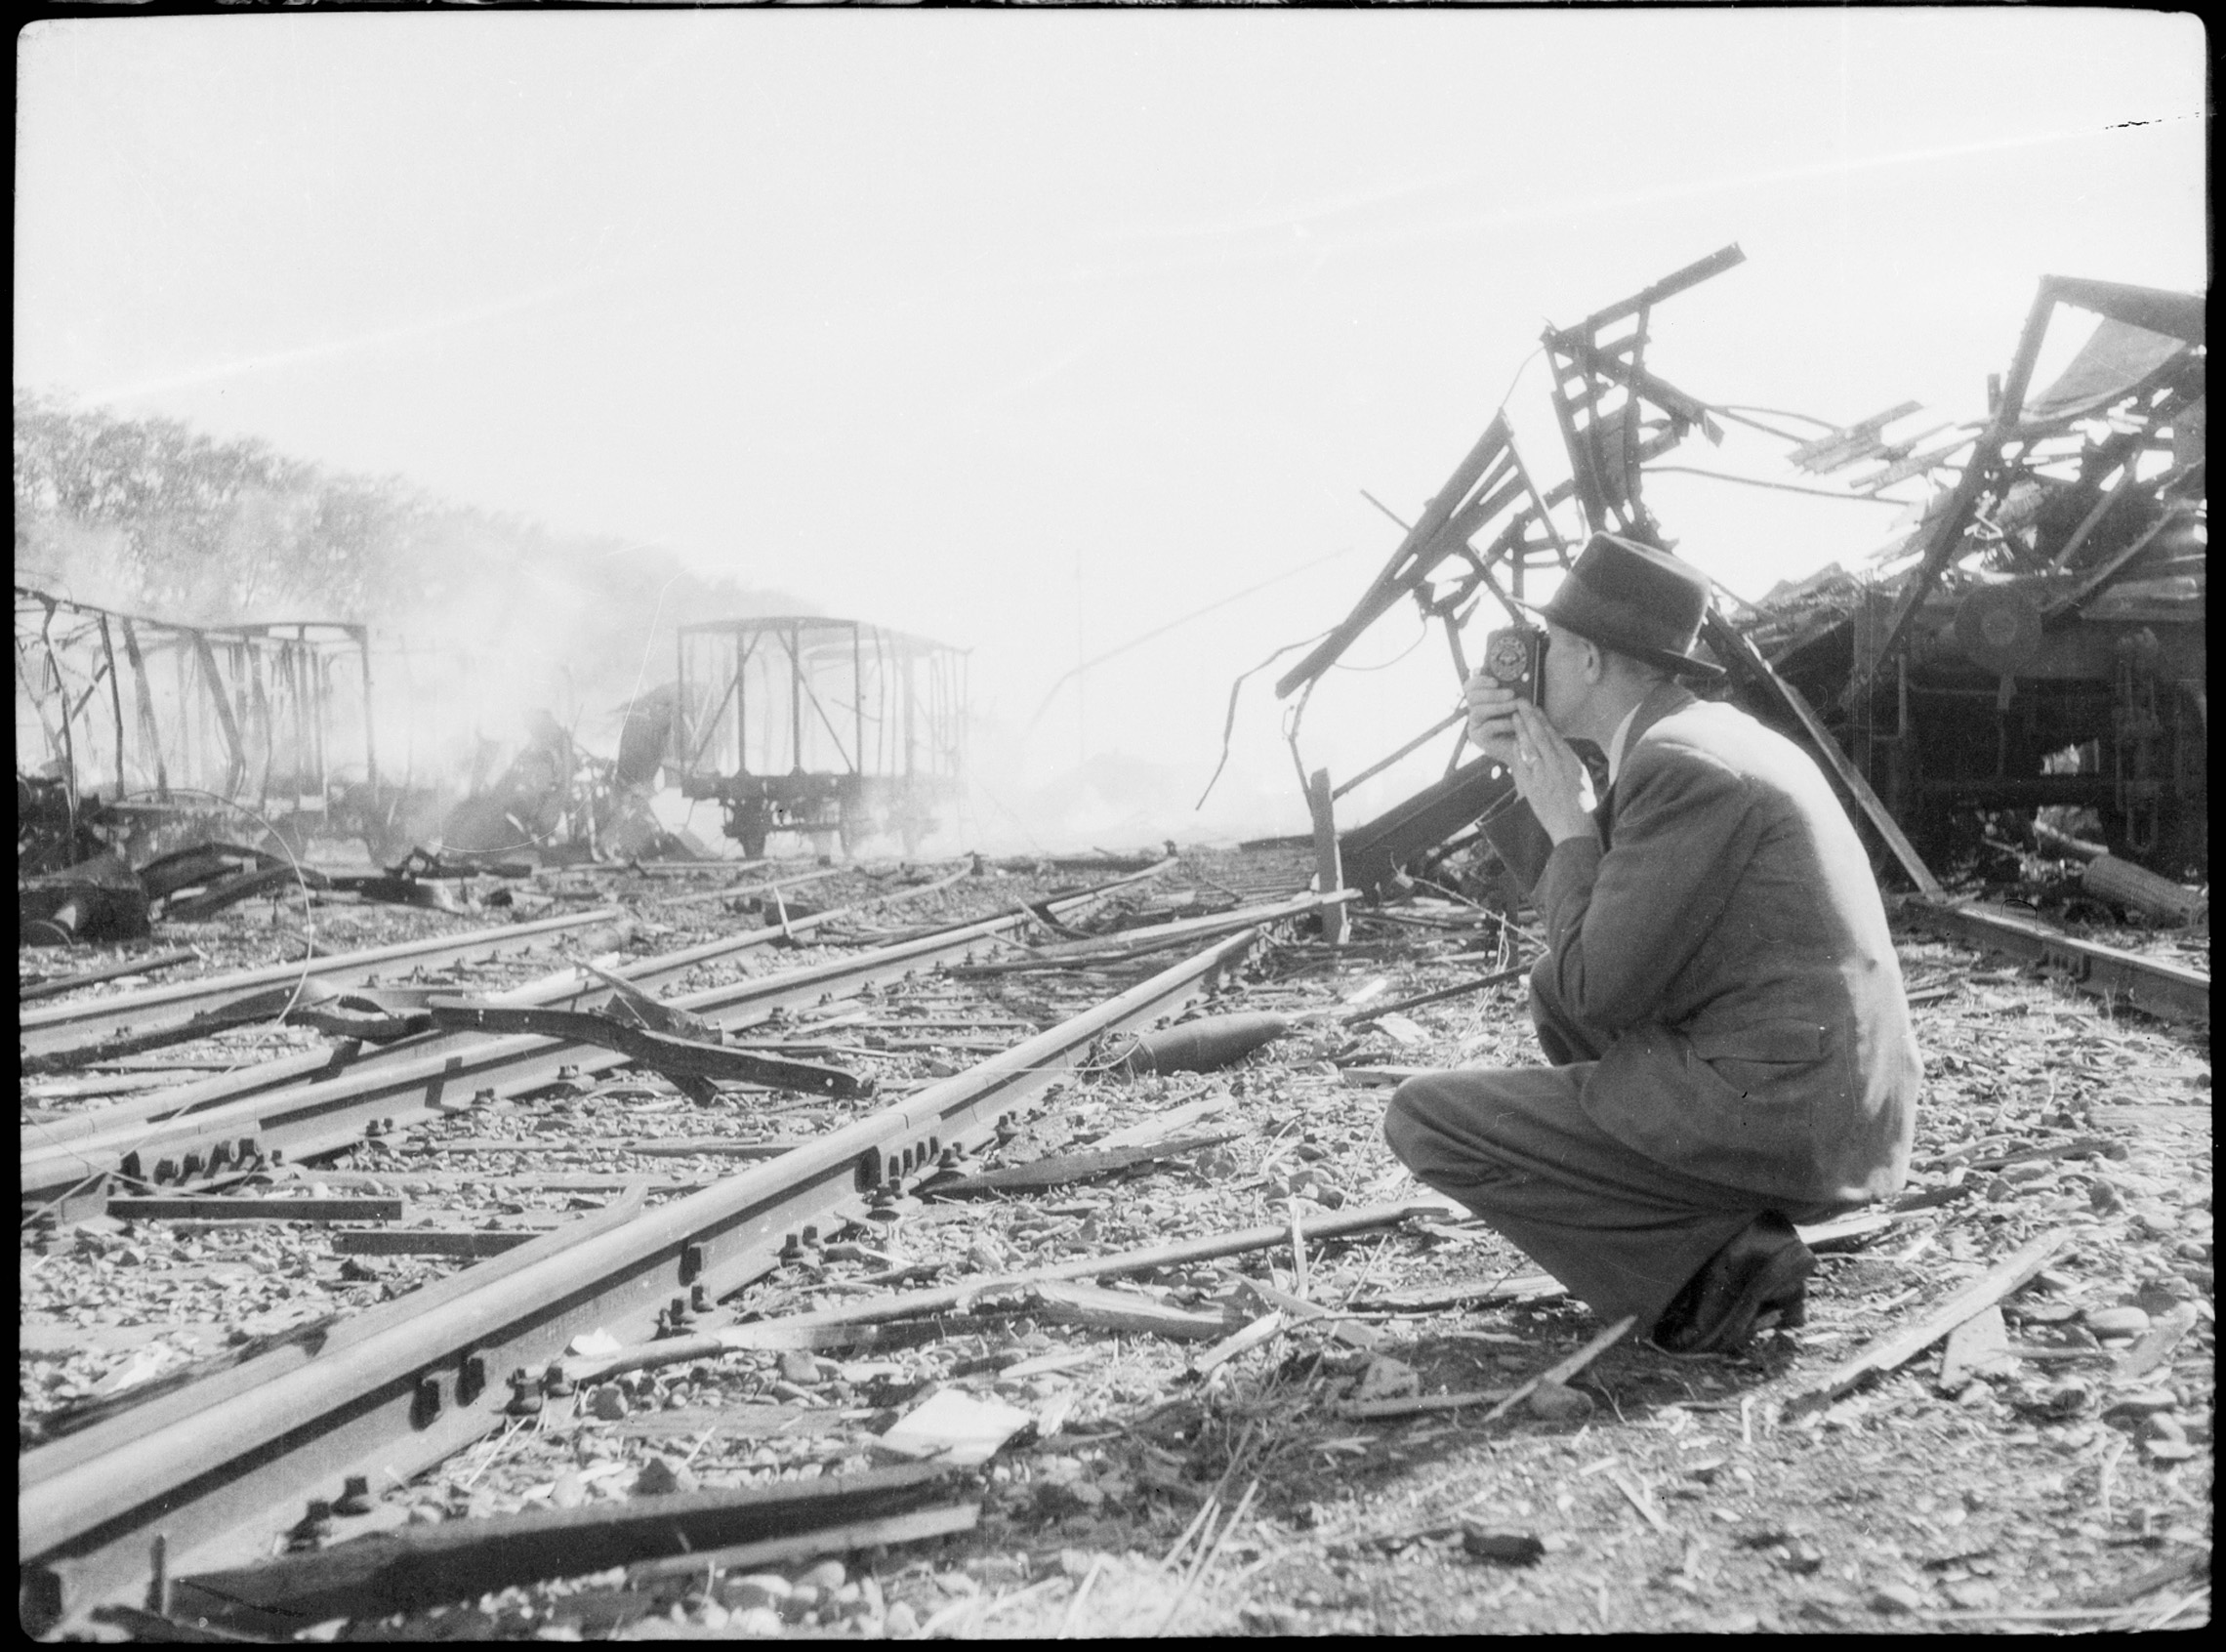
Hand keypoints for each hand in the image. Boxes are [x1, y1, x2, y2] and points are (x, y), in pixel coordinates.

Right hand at [1463, 670, 1520, 767]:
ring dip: (1498, 706)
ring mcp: (1474, 724)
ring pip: (1477, 711)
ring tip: (1516, 705)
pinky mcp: (1479, 738)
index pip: (1470, 686)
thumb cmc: (1523, 717)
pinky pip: (1487, 727)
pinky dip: (1503, 722)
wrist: (1526, 744)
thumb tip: (1508, 672)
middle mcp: (1474, 709)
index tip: (1495, 681)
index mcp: (1480, 697)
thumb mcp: (1518, 699)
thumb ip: (1510, 687)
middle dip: (1491, 693)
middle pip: (1472, 697)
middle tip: (1511, 693)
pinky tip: (1515, 721)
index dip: (1479, 681)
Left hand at [1508, 701, 1599, 844]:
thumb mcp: (1581, 778)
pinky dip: (1517, 751)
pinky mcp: (1532, 787)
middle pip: (1541, 736)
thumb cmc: (1582, 806)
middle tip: (1520, 702)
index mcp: (1572, 762)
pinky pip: (1522, 765)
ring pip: (1531, 747)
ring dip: (1521, 730)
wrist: (1573, 829)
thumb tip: (1558, 747)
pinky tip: (1513, 741)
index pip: (1555, 736)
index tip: (1535, 708)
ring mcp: (1543, 776)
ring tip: (1514, 716)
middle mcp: (1557, 766)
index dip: (1543, 720)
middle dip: (1530, 717)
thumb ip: (1568, 761)